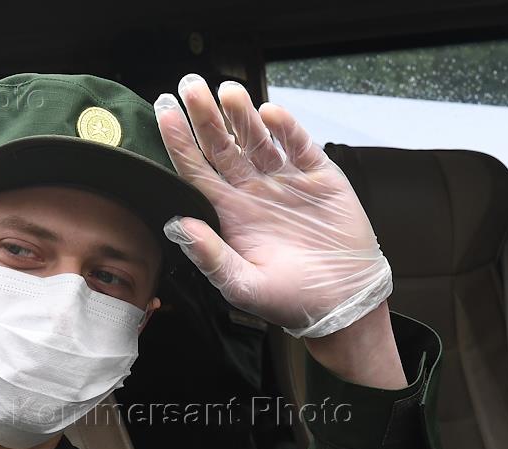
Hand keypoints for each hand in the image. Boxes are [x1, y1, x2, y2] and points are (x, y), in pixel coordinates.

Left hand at [155, 74, 392, 337]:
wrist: (343, 302)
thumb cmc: (291, 299)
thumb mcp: (243, 285)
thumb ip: (210, 256)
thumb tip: (177, 226)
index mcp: (229, 214)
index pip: (196, 170)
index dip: (180, 142)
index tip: (164, 113)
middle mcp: (252, 191)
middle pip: (222, 146)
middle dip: (205, 116)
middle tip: (190, 86)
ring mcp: (284, 181)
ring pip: (257, 138)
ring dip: (242, 115)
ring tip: (228, 92)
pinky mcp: (318, 177)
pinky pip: (298, 146)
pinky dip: (286, 129)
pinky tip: (271, 114)